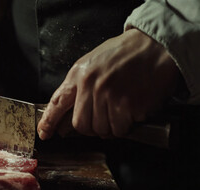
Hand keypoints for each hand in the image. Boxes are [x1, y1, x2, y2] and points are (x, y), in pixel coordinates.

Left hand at [37, 29, 181, 139]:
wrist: (156, 45)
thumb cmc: (125, 54)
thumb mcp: (93, 62)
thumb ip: (79, 84)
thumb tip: (69, 110)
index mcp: (79, 74)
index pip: (58, 102)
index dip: (49, 121)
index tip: (44, 133)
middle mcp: (91, 86)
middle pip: (81, 125)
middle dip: (92, 127)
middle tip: (105, 117)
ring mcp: (109, 96)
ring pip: (101, 130)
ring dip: (111, 126)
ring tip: (122, 108)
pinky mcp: (127, 105)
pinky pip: (121, 129)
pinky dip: (127, 125)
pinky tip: (133, 110)